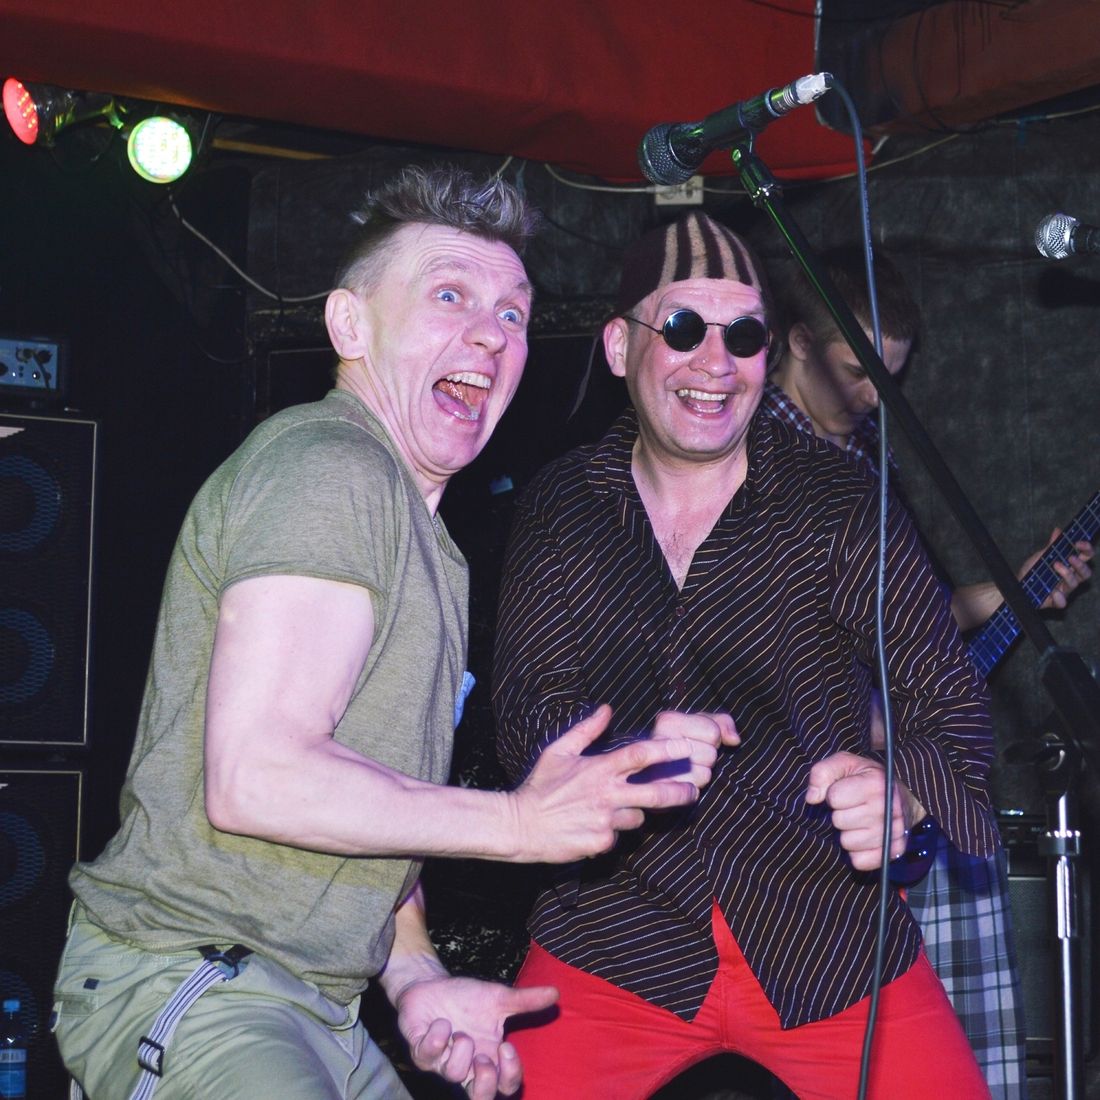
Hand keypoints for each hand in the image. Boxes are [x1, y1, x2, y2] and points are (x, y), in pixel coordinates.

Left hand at [394, 973, 556, 1098]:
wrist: (431, 984)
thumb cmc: (466, 998)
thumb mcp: (498, 997)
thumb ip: (525, 1001)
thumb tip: (556, 994)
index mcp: (489, 1056)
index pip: (505, 1086)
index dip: (510, 1074)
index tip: (506, 1046)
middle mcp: (467, 1065)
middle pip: (480, 1099)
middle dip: (484, 1082)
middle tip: (483, 1057)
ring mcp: (442, 1061)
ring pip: (454, 1075)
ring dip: (460, 1050)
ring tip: (459, 1031)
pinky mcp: (420, 1051)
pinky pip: (427, 1056)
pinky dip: (436, 1037)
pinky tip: (441, 1022)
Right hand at [510, 705, 701, 862]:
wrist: (520, 825)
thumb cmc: (540, 786)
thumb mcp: (559, 751)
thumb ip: (586, 730)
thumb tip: (607, 709)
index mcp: (598, 769)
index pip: (640, 755)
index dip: (666, 750)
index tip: (686, 748)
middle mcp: (606, 794)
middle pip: (656, 793)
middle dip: (680, 792)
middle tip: (692, 791)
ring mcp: (605, 820)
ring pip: (638, 817)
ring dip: (632, 813)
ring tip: (608, 809)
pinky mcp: (601, 842)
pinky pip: (619, 835)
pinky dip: (613, 831)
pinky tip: (593, 825)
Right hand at [649, 710, 739, 787]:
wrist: (647, 770)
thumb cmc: (680, 742)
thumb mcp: (699, 723)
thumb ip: (722, 722)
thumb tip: (735, 740)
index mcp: (667, 721)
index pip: (713, 732)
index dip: (712, 737)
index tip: (697, 738)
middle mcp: (660, 742)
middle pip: (711, 754)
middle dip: (706, 757)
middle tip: (689, 756)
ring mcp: (658, 769)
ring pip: (705, 774)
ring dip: (700, 774)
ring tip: (684, 769)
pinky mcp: (659, 792)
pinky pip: (695, 791)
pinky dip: (693, 789)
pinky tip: (680, 781)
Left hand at [805, 751, 923, 870]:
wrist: (905, 797)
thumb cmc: (868, 778)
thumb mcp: (845, 763)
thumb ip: (822, 772)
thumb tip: (812, 798)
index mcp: (875, 783)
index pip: (834, 797)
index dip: (833, 794)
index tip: (845, 791)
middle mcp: (886, 809)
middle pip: (839, 821)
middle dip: (841, 814)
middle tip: (854, 807)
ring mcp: (892, 833)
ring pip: (847, 843)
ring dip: (848, 833)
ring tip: (860, 821)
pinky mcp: (894, 852)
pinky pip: (859, 861)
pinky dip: (857, 852)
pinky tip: (864, 837)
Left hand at [1025, 528, 1092, 610]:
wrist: (1017, 585)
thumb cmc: (1032, 570)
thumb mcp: (1041, 556)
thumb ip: (1051, 545)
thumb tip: (1058, 530)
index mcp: (1069, 565)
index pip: (1085, 557)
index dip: (1086, 549)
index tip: (1079, 543)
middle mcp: (1069, 578)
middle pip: (1086, 573)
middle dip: (1081, 564)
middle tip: (1070, 557)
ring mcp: (1063, 590)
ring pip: (1074, 584)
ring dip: (1067, 574)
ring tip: (1055, 565)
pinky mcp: (1054, 601)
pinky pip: (1062, 602)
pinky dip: (1059, 598)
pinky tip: (1053, 592)